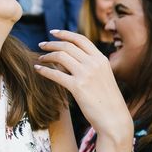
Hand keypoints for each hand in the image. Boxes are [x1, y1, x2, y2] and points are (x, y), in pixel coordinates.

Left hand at [35, 30, 131, 145]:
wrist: (114, 119)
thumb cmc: (108, 101)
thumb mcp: (103, 77)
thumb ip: (91, 67)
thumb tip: (71, 60)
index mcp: (101, 59)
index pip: (80, 39)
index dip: (65, 34)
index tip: (53, 33)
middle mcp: (94, 63)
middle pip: (68, 46)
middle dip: (52, 43)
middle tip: (42, 45)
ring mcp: (86, 74)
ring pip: (60, 56)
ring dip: (47, 56)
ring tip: (40, 58)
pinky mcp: (77, 87)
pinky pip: (56, 74)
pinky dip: (45, 70)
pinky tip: (38, 69)